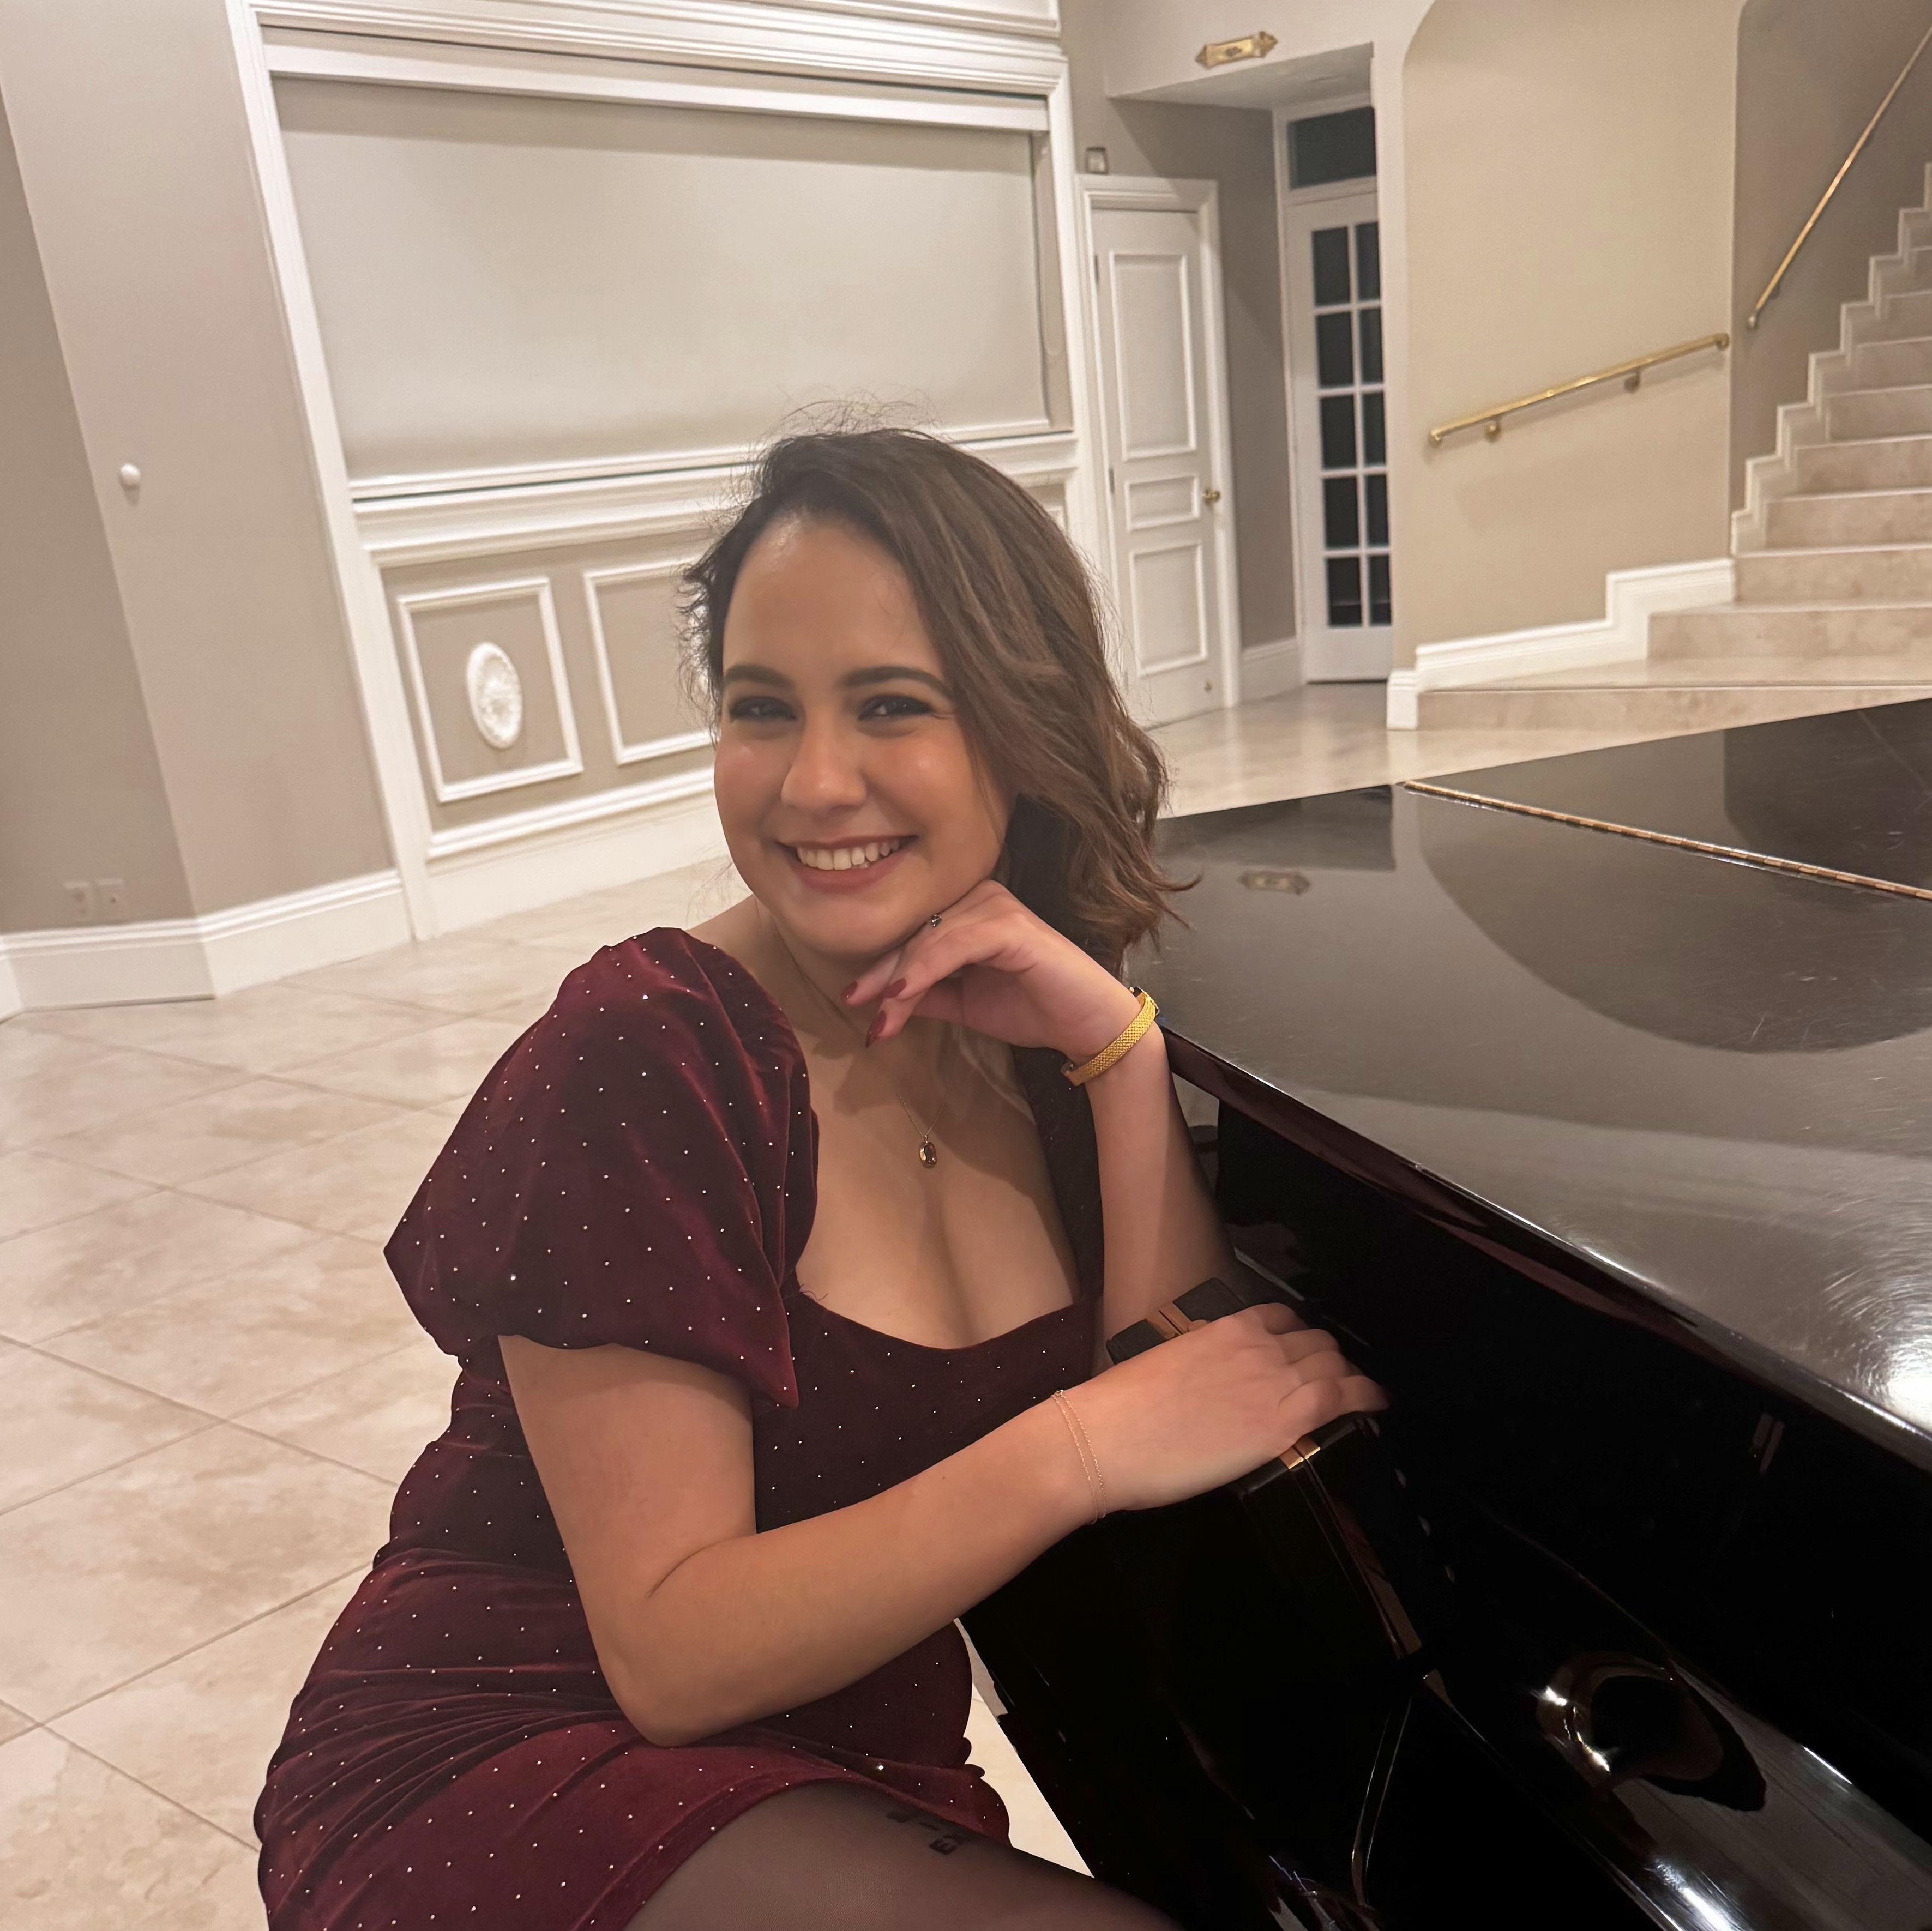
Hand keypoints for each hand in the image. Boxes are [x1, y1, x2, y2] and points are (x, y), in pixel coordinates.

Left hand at [843, 880, 1141, 1061]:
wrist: (1088, 1026)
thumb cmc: (1034, 1009)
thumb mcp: (966, 1003)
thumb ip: (928, 994)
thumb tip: (881, 999)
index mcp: (971, 909)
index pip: (915, 936)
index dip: (881, 968)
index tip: (854, 1000)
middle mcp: (982, 897)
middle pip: (916, 935)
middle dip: (883, 976)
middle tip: (855, 1007)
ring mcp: (997, 907)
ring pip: (929, 942)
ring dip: (899, 983)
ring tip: (879, 1021)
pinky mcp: (1010, 925)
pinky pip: (953, 946)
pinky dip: (923, 971)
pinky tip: (901, 995)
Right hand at [1060, 1306, 1384, 1512]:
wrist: (1107, 1438)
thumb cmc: (1121, 1409)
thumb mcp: (1167, 1364)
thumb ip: (1201, 1360)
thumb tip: (1213, 1374)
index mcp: (1224, 1328)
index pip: (1281, 1318)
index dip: (1298, 1337)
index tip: (1301, 1353)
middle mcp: (1256, 1345)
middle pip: (1315, 1341)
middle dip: (1327, 1357)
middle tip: (1330, 1380)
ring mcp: (1273, 1379)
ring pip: (1333, 1364)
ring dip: (1347, 1376)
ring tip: (1354, 1394)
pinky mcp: (1283, 1420)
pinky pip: (1343, 1395)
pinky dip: (1367, 1395)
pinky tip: (1378, 1403)